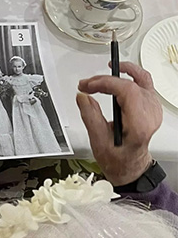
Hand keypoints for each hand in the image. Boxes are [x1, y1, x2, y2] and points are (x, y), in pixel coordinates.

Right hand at [76, 61, 161, 185]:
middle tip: (87, 85)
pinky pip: (146, 83)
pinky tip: (122, 72)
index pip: (127, 91)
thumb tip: (82, 97)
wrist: (129, 165)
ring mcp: (153, 110)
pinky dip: (133, 75)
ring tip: (103, 73)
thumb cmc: (117, 158)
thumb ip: (90, 117)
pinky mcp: (151, 107)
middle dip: (106, 80)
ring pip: (142, 80)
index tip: (88, 86)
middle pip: (131, 84)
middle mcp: (150, 115)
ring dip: (120, 73)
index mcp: (139, 124)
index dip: (105, 83)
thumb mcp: (98, 141)